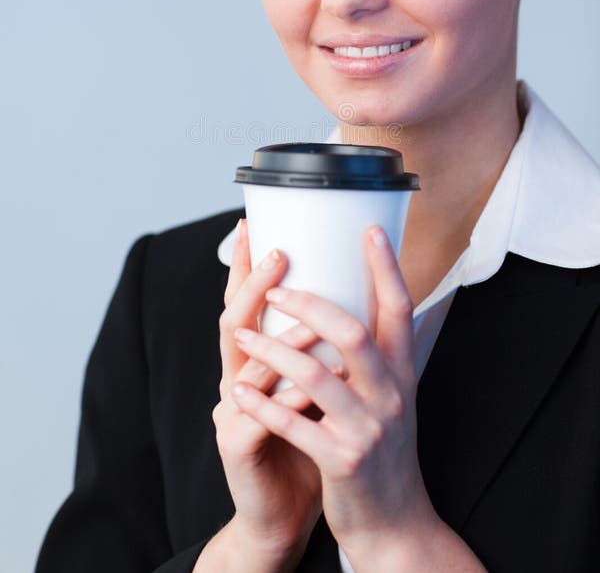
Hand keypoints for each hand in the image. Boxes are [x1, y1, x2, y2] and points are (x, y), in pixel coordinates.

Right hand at [211, 219, 321, 567]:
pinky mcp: (237, 447)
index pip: (247, 304)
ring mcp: (231, 412)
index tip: (255, 224)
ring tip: (313, 319)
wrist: (287, 511)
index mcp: (256, 362)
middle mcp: (237, 378)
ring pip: (248, 366)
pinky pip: (259, 417)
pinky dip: (284, 399)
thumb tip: (358, 298)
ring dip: (282, 342)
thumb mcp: (316, 388)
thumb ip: (323, 349)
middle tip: (279, 254)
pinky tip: (306, 387)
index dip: (246, 265)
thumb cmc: (307, 442)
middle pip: (234, 321)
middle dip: (254, 285)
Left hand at [229, 225, 436, 567]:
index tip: (369, 229)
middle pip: (353, 332)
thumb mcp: (390, 399)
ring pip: (316, 375)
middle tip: (274, 288)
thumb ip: (374, 358)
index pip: (400, 309)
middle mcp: (390, 395)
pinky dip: (263, 405)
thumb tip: (348, 306)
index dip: (387, 267)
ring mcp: (368, 430)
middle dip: (308, 304)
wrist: (395, 524)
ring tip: (241, 335)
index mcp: (401, 374)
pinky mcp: (343, 462)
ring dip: (272, 351)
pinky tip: (239, 392)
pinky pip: (295, 425)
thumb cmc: (381, 451)